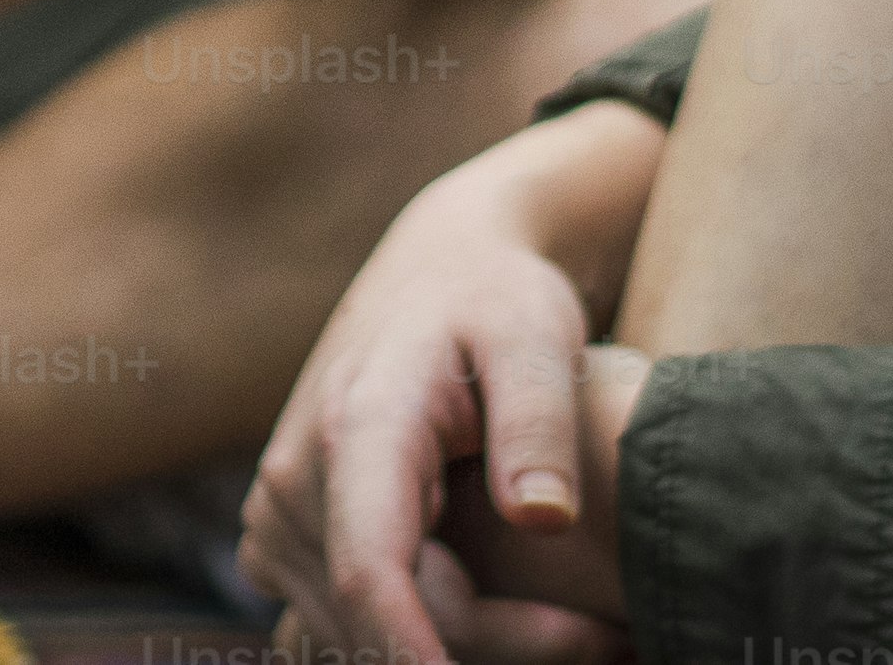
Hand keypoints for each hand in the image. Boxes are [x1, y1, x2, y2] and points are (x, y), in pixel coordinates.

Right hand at [246, 109, 661, 664]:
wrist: (440, 266)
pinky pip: (340, 622)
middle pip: (381, 620)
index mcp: (354, 430)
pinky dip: (417, 634)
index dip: (415, 656)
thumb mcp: (537, 338)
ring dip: (462, 648)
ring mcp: (277, 513)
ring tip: (579, 623)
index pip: (371, 577)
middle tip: (615, 640)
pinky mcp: (283, 535)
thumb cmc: (500, 299)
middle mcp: (293, 479)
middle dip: (497, 649)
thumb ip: (540, 423)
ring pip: (360, 633)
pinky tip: (503, 607)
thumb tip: (543, 519)